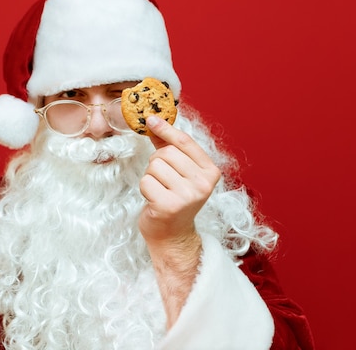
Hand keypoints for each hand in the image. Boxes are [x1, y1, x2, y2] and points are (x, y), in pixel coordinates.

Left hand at [139, 115, 221, 247]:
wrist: (171, 234)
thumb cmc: (174, 199)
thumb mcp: (179, 172)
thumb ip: (170, 147)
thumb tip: (155, 122)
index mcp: (210, 172)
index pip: (185, 142)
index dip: (166, 129)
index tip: (151, 119)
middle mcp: (203, 184)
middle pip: (166, 153)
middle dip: (157, 163)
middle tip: (163, 180)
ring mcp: (187, 196)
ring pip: (154, 166)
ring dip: (150, 177)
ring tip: (160, 191)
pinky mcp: (169, 205)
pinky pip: (146, 182)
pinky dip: (145, 189)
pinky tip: (154, 201)